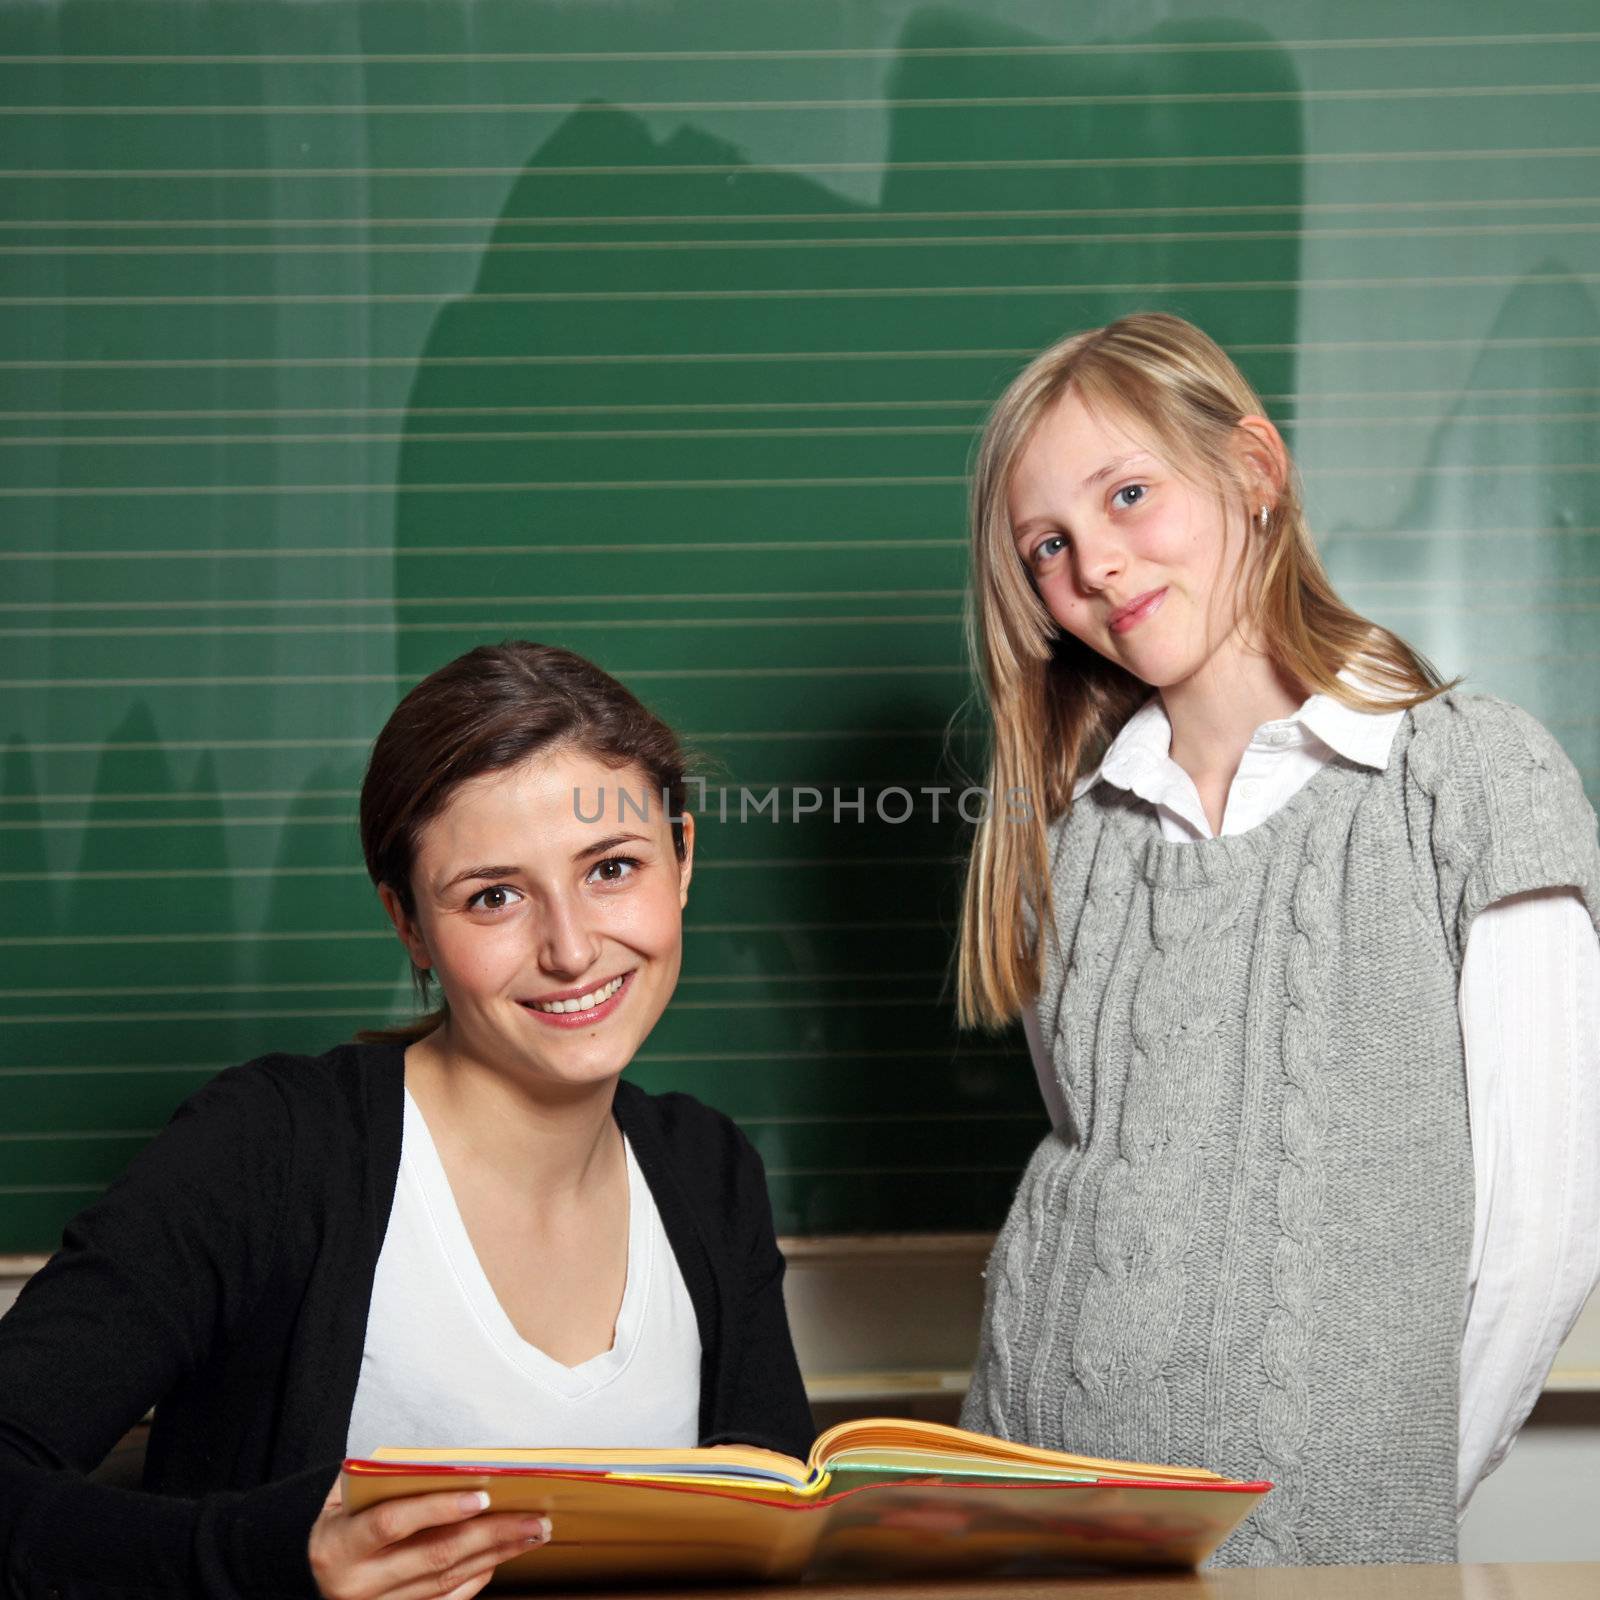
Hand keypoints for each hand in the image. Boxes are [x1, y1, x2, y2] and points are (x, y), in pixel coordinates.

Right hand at [308, 1479, 551, 1599]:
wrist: (313, 1567)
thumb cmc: (341, 1516)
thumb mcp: (347, 1492)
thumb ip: (386, 1478)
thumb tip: (448, 1462)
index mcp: (340, 1544)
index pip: (392, 1523)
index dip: (437, 1509)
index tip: (481, 1495)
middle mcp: (357, 1584)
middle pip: (434, 1557)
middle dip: (491, 1535)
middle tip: (533, 1517)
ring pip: (447, 1582)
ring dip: (495, 1555)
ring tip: (531, 1533)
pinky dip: (477, 1578)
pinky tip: (502, 1557)